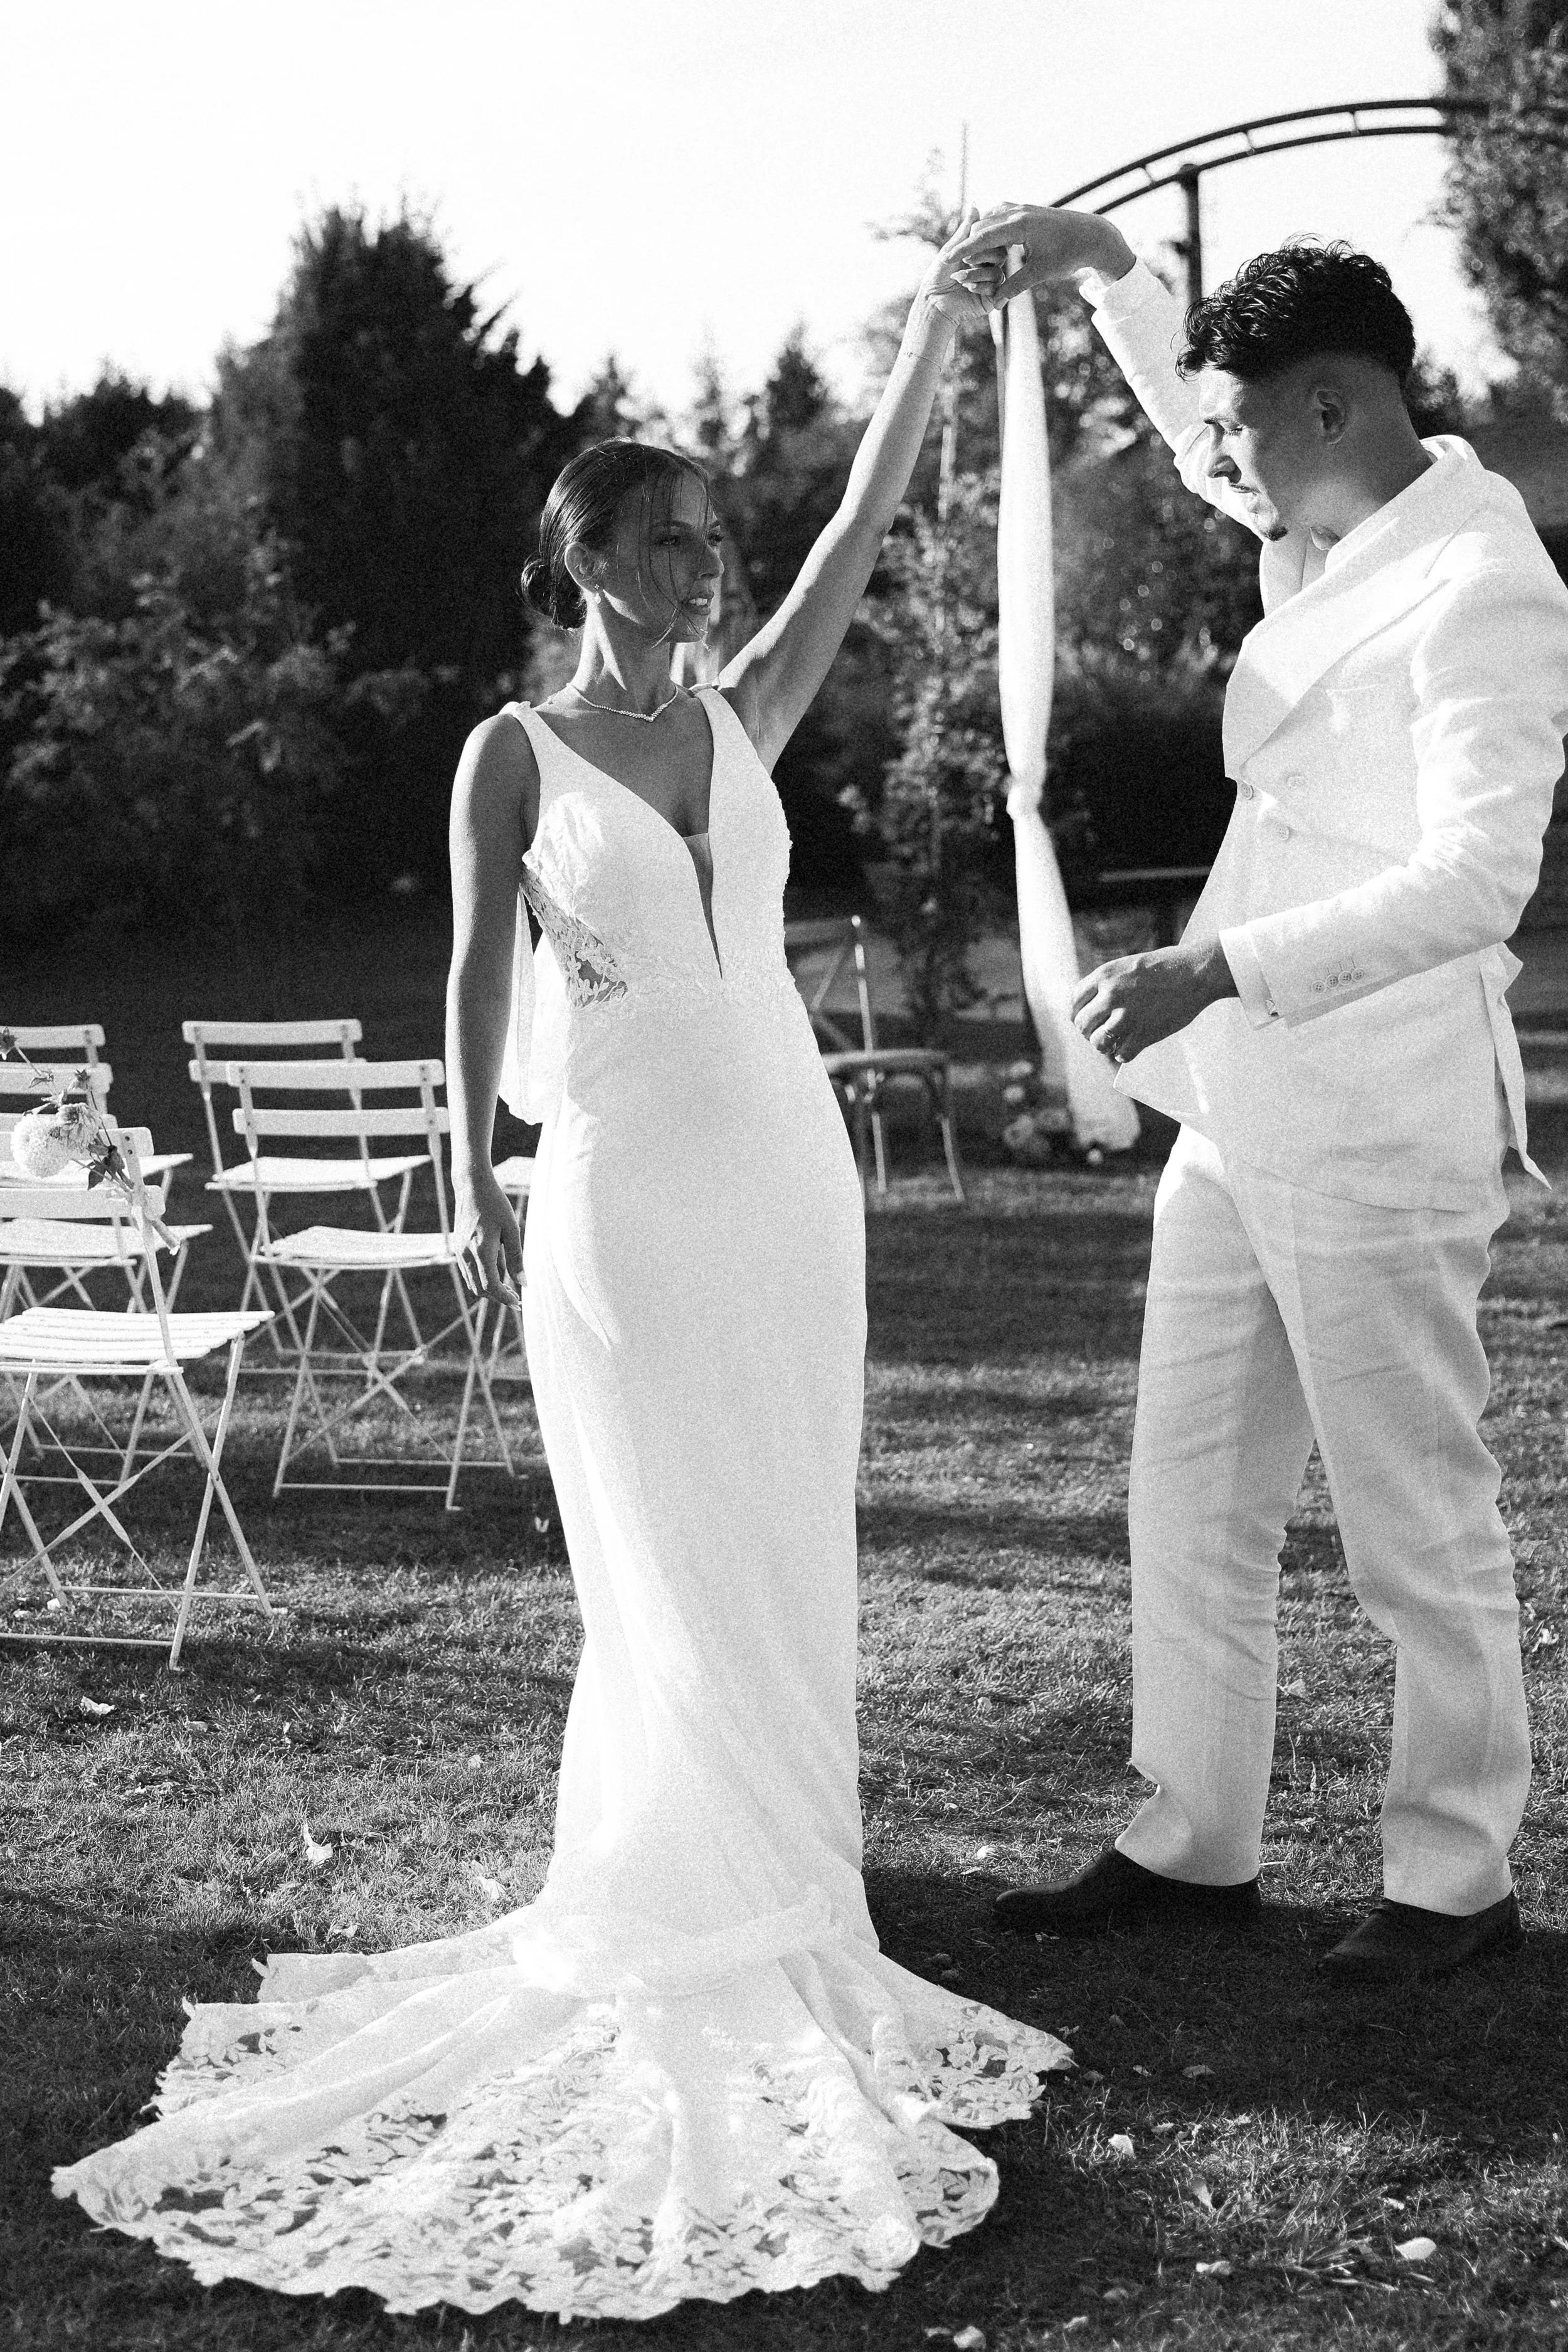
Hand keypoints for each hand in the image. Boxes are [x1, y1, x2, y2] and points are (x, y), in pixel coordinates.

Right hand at [454, 1167, 522, 1303]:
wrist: (471, 1187)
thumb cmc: (495, 1205)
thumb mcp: (511, 1229)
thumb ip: (516, 1257)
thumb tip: (523, 1283)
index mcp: (481, 1250)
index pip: (491, 1286)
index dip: (505, 1298)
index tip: (518, 1303)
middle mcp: (466, 1254)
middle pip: (480, 1289)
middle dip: (498, 1296)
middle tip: (516, 1298)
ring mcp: (459, 1251)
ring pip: (472, 1282)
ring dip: (490, 1289)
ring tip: (509, 1288)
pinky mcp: (457, 1247)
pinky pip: (468, 1271)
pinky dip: (482, 1277)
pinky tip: (498, 1270)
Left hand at [913, 208, 990, 327]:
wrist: (933, 303)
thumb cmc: (938, 276)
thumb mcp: (952, 250)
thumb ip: (966, 230)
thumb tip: (975, 206)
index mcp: (981, 255)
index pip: (993, 241)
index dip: (984, 239)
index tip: (971, 241)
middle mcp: (989, 268)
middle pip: (1000, 254)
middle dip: (981, 256)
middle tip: (965, 261)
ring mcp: (991, 284)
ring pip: (997, 271)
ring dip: (976, 273)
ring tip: (958, 277)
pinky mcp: (991, 299)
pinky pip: (996, 287)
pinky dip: (980, 285)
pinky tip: (967, 288)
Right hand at [949, 203, 1134, 307]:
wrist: (1092, 234)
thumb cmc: (1069, 253)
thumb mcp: (1041, 273)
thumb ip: (1015, 285)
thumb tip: (996, 302)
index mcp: (1020, 226)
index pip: (983, 237)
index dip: (963, 250)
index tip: (946, 261)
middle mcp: (1018, 212)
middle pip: (982, 227)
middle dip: (966, 244)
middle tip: (951, 261)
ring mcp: (1021, 209)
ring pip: (990, 219)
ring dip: (978, 235)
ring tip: (965, 254)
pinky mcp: (1025, 211)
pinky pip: (999, 216)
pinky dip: (990, 228)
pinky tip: (984, 240)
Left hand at [1072, 939, 1236, 1062]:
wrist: (1197, 972)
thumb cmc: (1166, 967)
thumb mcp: (1128, 966)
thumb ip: (1108, 984)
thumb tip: (1090, 1007)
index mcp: (1105, 975)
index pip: (1075, 1001)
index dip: (1077, 1013)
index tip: (1086, 1019)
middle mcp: (1111, 995)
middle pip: (1082, 1024)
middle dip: (1089, 1030)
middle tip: (1101, 1032)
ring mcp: (1128, 1016)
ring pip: (1098, 1042)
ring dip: (1104, 1045)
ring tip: (1114, 1041)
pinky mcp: (1144, 1033)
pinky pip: (1121, 1055)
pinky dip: (1125, 1054)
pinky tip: (1132, 1045)